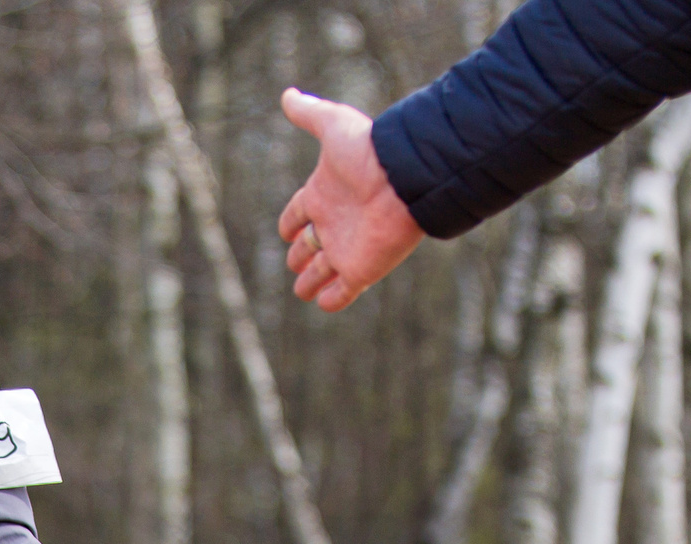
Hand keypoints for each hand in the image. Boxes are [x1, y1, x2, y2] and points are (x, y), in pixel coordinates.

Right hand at [276, 88, 424, 311]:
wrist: (405, 177)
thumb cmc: (369, 151)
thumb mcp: (334, 126)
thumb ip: (310, 114)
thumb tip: (287, 94)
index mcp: (322, 195)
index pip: (296, 216)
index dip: (289, 223)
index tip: (286, 230)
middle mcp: (332, 224)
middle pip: (307, 246)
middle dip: (299, 256)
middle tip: (296, 261)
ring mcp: (344, 250)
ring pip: (320, 272)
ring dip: (309, 281)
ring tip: (302, 288)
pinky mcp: (358, 271)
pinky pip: (340, 294)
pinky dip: (330, 300)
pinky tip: (321, 300)